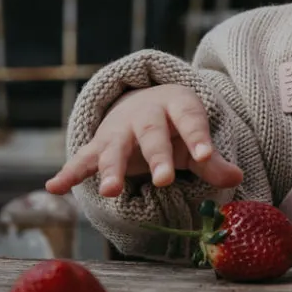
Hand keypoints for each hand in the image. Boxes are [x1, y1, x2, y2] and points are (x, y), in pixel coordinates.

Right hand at [45, 85, 243, 197]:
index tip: (207, 156)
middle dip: (157, 157)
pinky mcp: (99, 144)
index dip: (198, 138)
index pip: (190, 120)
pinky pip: (83, 158)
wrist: (145, 100)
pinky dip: (69, 172)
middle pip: (152, 134)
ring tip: (109, 191)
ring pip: (114, 147)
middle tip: (163, 180)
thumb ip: (213, 161)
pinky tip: (54, 187)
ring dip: (111, 169)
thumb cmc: (177, 126)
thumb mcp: (196, 138)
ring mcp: (120, 129)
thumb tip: (237, 178)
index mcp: (177, 105)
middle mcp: (147, 114)